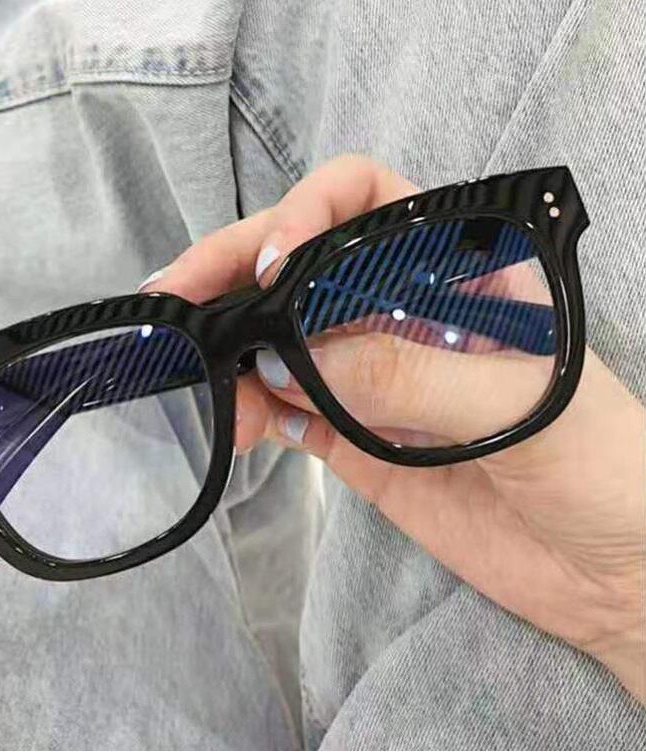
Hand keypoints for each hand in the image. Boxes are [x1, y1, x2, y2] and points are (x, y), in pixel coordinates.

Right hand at [143, 155, 645, 701]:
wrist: (616, 572)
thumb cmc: (605, 464)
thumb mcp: (519, 402)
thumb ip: (408, 374)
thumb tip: (290, 362)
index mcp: (456, 270)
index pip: (366, 202)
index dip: (311, 211)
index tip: (276, 263)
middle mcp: (403, 310)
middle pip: (301, 268)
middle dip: (234, 270)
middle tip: (173, 295)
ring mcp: (373, 376)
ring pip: (281, 340)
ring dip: (234, 351)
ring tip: (197, 381)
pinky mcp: (356, 438)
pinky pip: (290, 410)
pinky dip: (256, 409)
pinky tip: (241, 424)